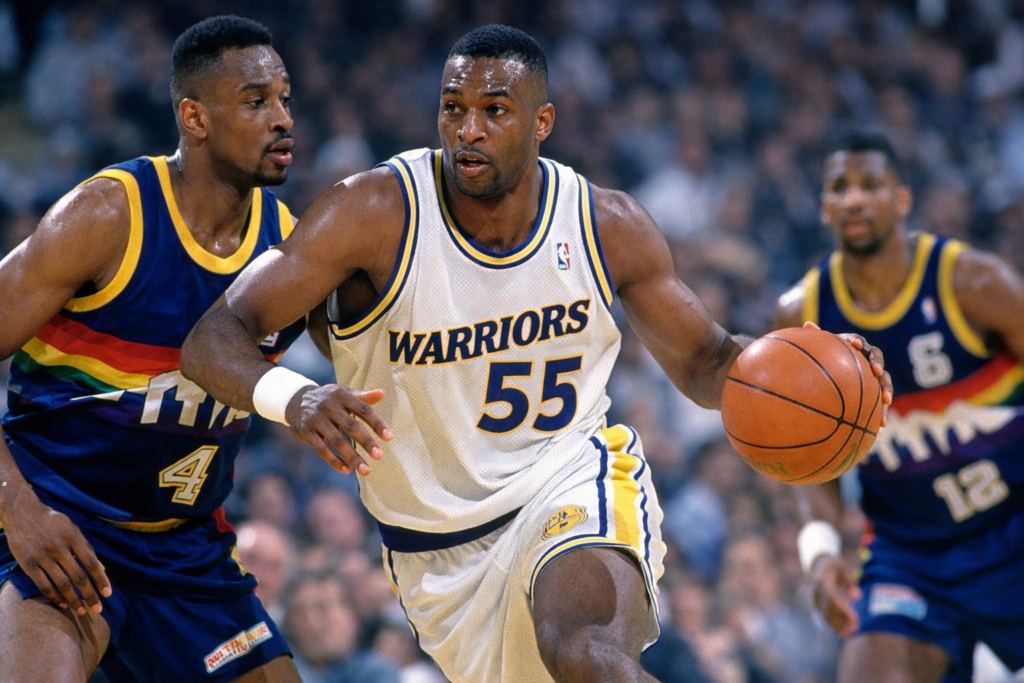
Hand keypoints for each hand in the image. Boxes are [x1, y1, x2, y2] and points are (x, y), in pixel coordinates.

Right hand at [3, 490, 110, 614]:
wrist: (22, 513)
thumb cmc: (52, 522)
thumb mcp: (73, 529)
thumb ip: (87, 548)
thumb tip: (102, 568)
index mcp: (73, 538)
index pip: (91, 562)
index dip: (101, 579)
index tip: (108, 593)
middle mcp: (59, 548)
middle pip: (78, 576)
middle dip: (89, 595)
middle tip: (97, 609)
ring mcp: (42, 556)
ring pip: (61, 583)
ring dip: (73, 599)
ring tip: (81, 610)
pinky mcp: (28, 564)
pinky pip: (43, 584)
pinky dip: (54, 596)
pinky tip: (62, 604)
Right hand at [286, 385, 391, 475]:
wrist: (295, 399)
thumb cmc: (329, 399)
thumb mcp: (344, 393)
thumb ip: (363, 397)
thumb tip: (382, 393)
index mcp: (342, 395)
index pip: (364, 410)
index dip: (377, 423)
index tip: (389, 437)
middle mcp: (329, 406)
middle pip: (351, 426)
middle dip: (366, 442)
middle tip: (379, 456)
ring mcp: (316, 419)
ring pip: (337, 441)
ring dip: (352, 457)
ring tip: (366, 470)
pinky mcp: (306, 432)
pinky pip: (321, 449)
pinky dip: (333, 460)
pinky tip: (346, 470)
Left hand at [804, 321, 893, 425]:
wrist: (836, 376)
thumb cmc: (826, 360)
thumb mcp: (822, 350)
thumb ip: (817, 338)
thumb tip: (807, 323)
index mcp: (855, 348)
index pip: (858, 342)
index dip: (857, 342)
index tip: (854, 344)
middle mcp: (867, 360)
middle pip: (877, 361)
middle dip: (878, 365)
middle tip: (877, 371)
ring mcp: (874, 377)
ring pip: (884, 382)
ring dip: (887, 390)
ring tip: (886, 401)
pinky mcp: (875, 393)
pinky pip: (880, 402)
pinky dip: (881, 413)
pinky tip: (880, 427)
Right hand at [809, 554, 860, 637]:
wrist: (820, 564)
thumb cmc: (835, 565)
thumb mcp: (843, 568)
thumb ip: (850, 581)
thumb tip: (857, 597)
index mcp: (822, 581)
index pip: (833, 599)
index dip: (844, 610)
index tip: (855, 619)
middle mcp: (816, 592)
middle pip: (829, 609)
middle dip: (842, 620)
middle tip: (855, 629)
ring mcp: (816, 599)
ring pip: (826, 615)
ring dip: (838, 625)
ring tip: (850, 634)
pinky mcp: (818, 605)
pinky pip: (825, 616)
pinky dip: (834, 625)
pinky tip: (843, 633)